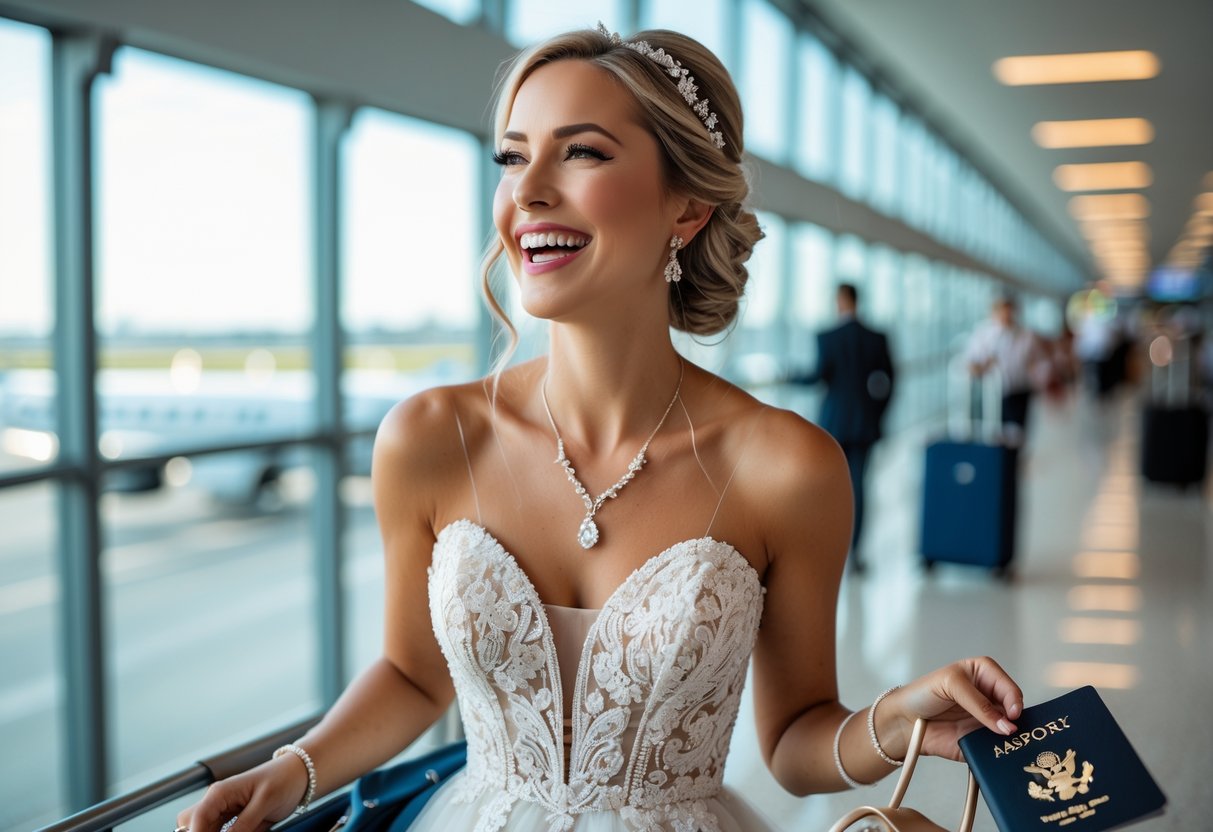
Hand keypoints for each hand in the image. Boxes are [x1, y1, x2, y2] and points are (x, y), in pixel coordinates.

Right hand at [176, 754, 307, 831]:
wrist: (300, 774)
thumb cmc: (284, 779)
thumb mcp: (265, 803)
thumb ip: (244, 825)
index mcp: (220, 792)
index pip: (195, 819)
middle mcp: (217, 801)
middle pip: (191, 825)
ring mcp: (224, 810)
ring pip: (204, 829)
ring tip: (247, 830)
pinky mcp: (234, 819)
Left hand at [881, 656, 1022, 761]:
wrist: (905, 721)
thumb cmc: (923, 694)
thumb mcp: (950, 684)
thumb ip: (978, 702)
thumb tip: (1005, 724)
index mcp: (984, 675)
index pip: (1009, 687)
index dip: (1013, 699)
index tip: (1011, 713)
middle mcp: (990, 698)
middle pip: (1016, 710)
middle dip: (1017, 720)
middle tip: (1012, 729)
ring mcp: (988, 721)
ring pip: (1013, 731)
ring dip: (1015, 738)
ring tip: (1012, 742)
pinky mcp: (982, 742)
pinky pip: (1000, 749)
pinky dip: (1004, 752)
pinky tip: (1003, 753)